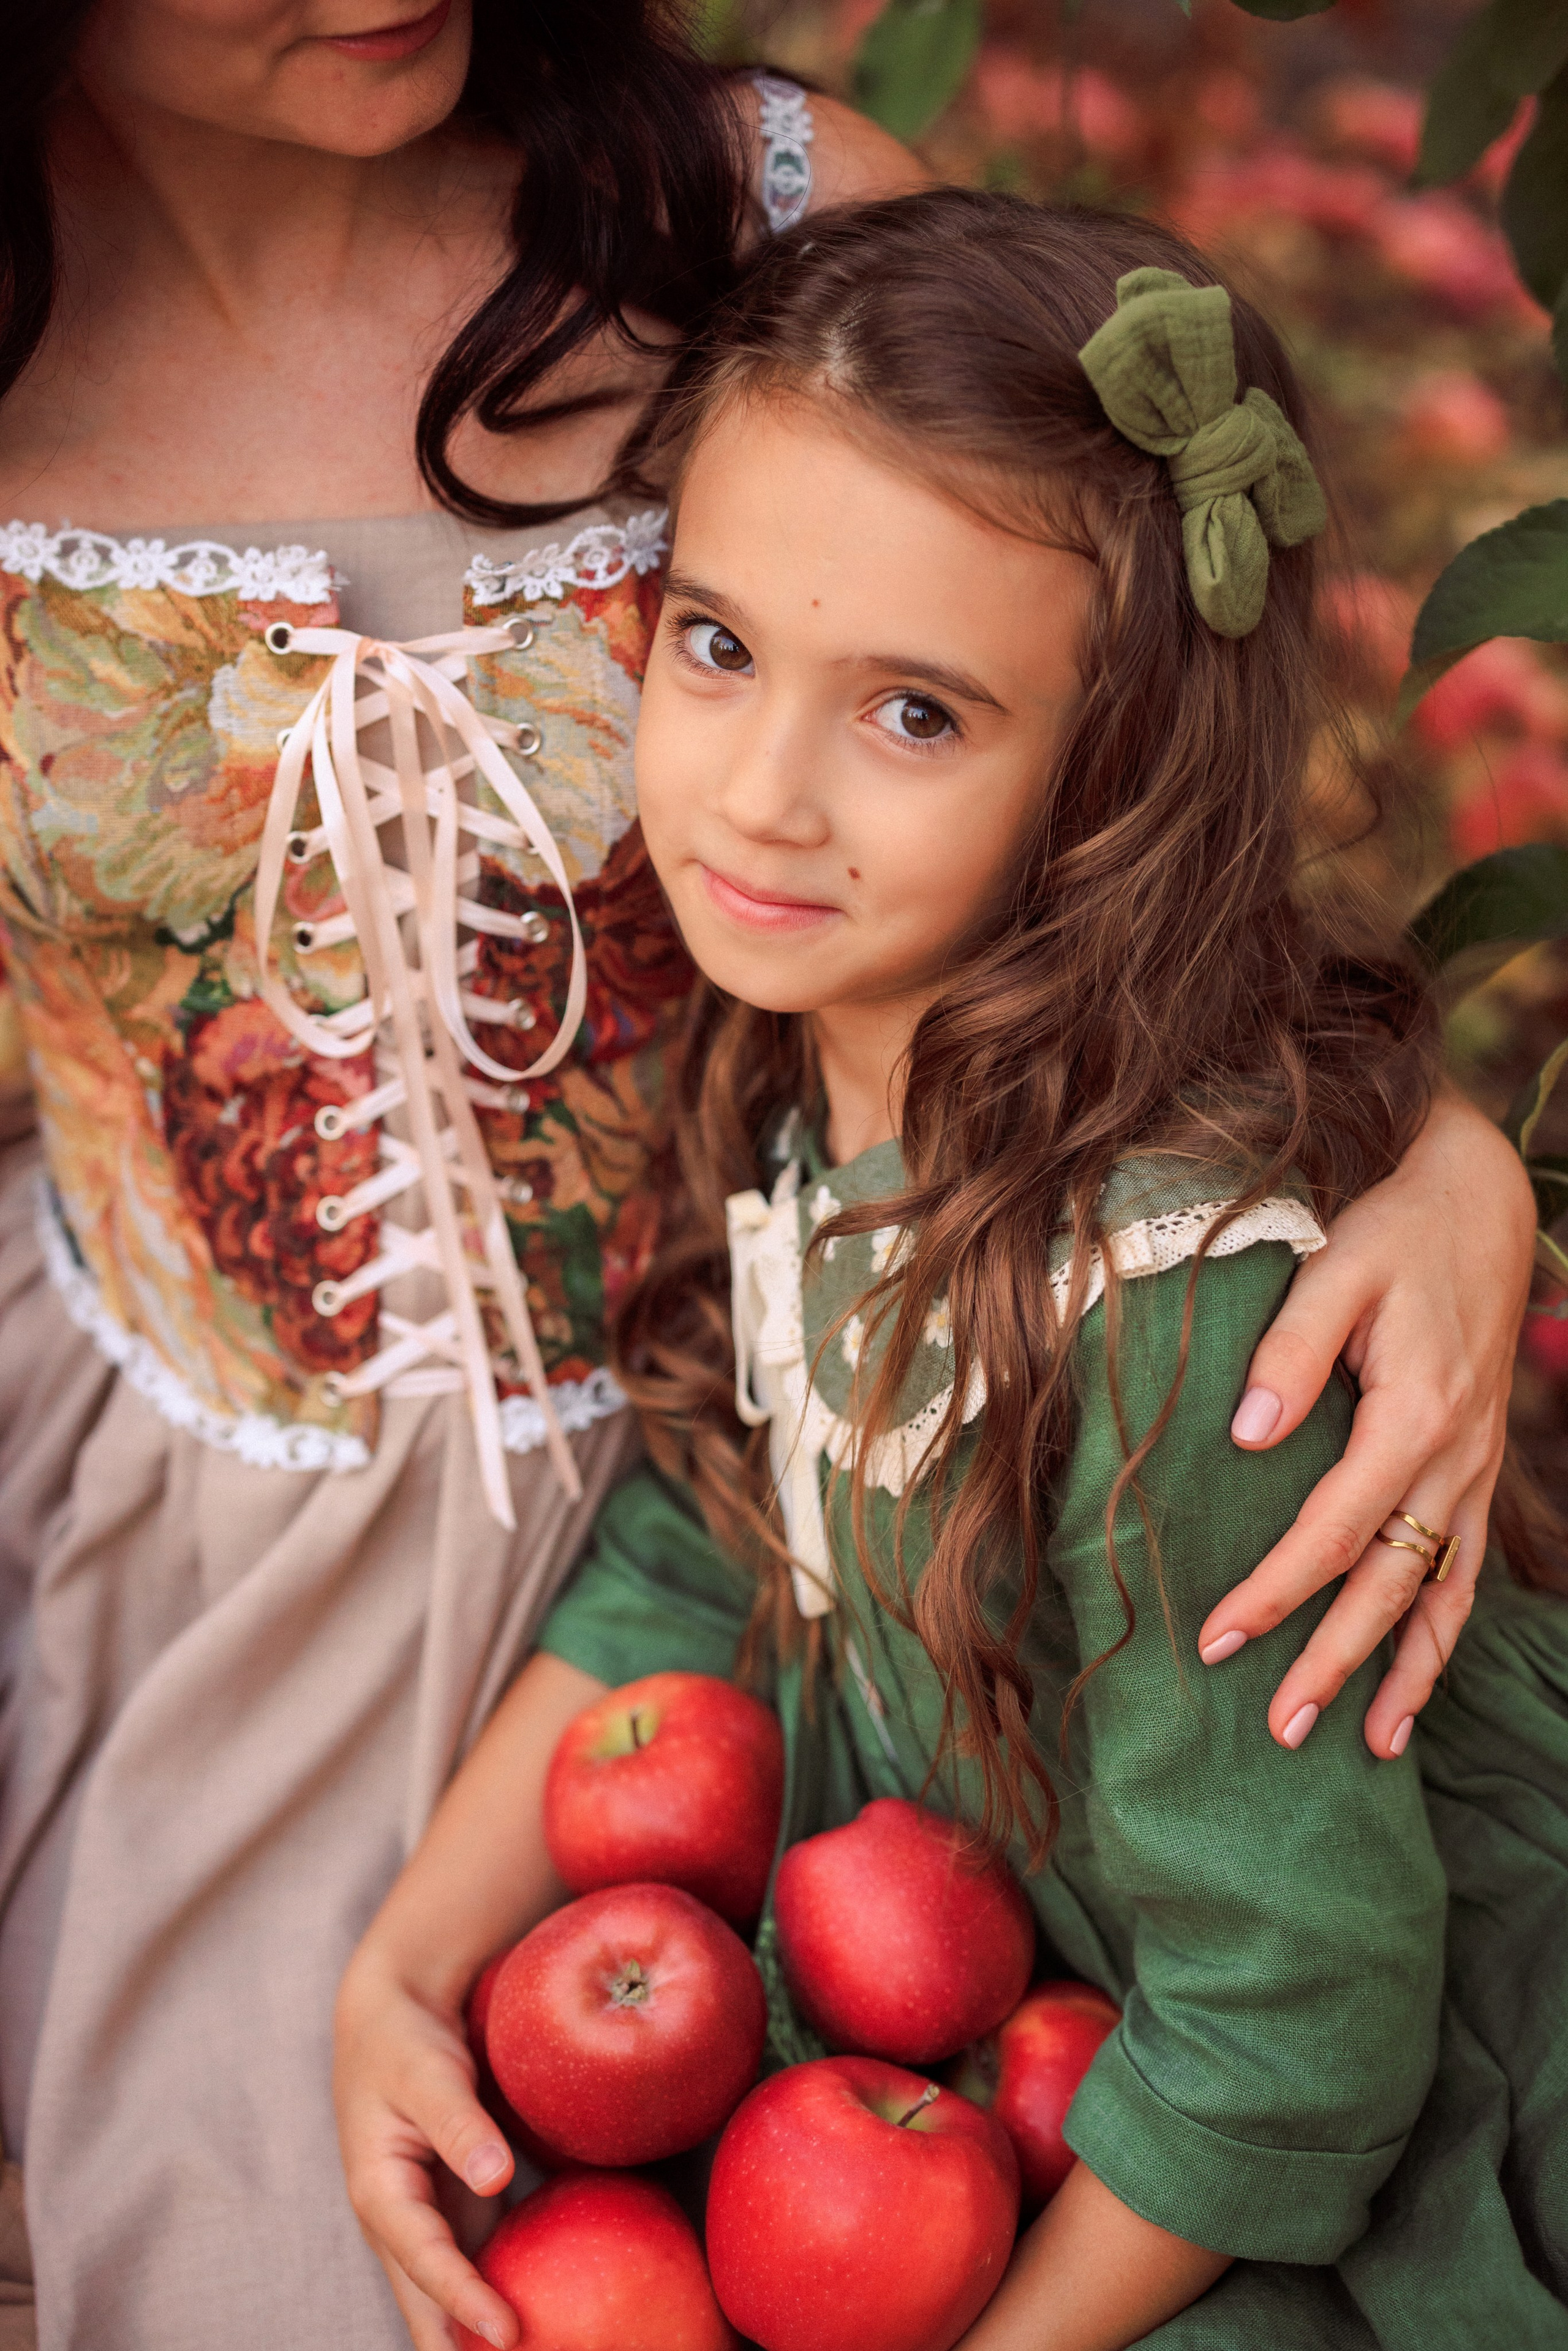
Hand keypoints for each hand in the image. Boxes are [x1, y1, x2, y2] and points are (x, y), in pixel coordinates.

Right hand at [333, 1946, 519, 2350]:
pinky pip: (468, 2269)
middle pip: (425, 2305)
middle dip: (459, 2349)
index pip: (427, 2262)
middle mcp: (395, 2221)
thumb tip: (494, 2175)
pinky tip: (527, 2326)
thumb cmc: (405, 2043)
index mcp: (379, 2192)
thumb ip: (459, 2123)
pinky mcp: (447, 2213)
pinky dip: (489, 2301)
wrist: (390, 2018)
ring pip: (442, 2301)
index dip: (466, 2303)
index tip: (509, 2336)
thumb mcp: (428, 2072)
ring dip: (472, 2338)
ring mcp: (421, 2222)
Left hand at [1197, 1088, 1534, 1757]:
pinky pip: (1464, 1573)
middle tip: (1278, 1726)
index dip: (1274, 1592)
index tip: (1216, 1639)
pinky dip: (1442, 1639)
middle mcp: (1452, 1458)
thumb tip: (1245, 1433)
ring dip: (1401, 1674)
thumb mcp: (1336, 1269)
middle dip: (1333, 1660)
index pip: (1331, 1533)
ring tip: (1359, 1745)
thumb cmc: (1392, 1228)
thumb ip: (1290, 1350)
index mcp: (1413, 1416)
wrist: (1476, 1200)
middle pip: (1388, 1586)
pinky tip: (1410, 1693)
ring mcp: (1472, 1471)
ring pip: (1440, 1596)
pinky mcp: (1475, 1469)